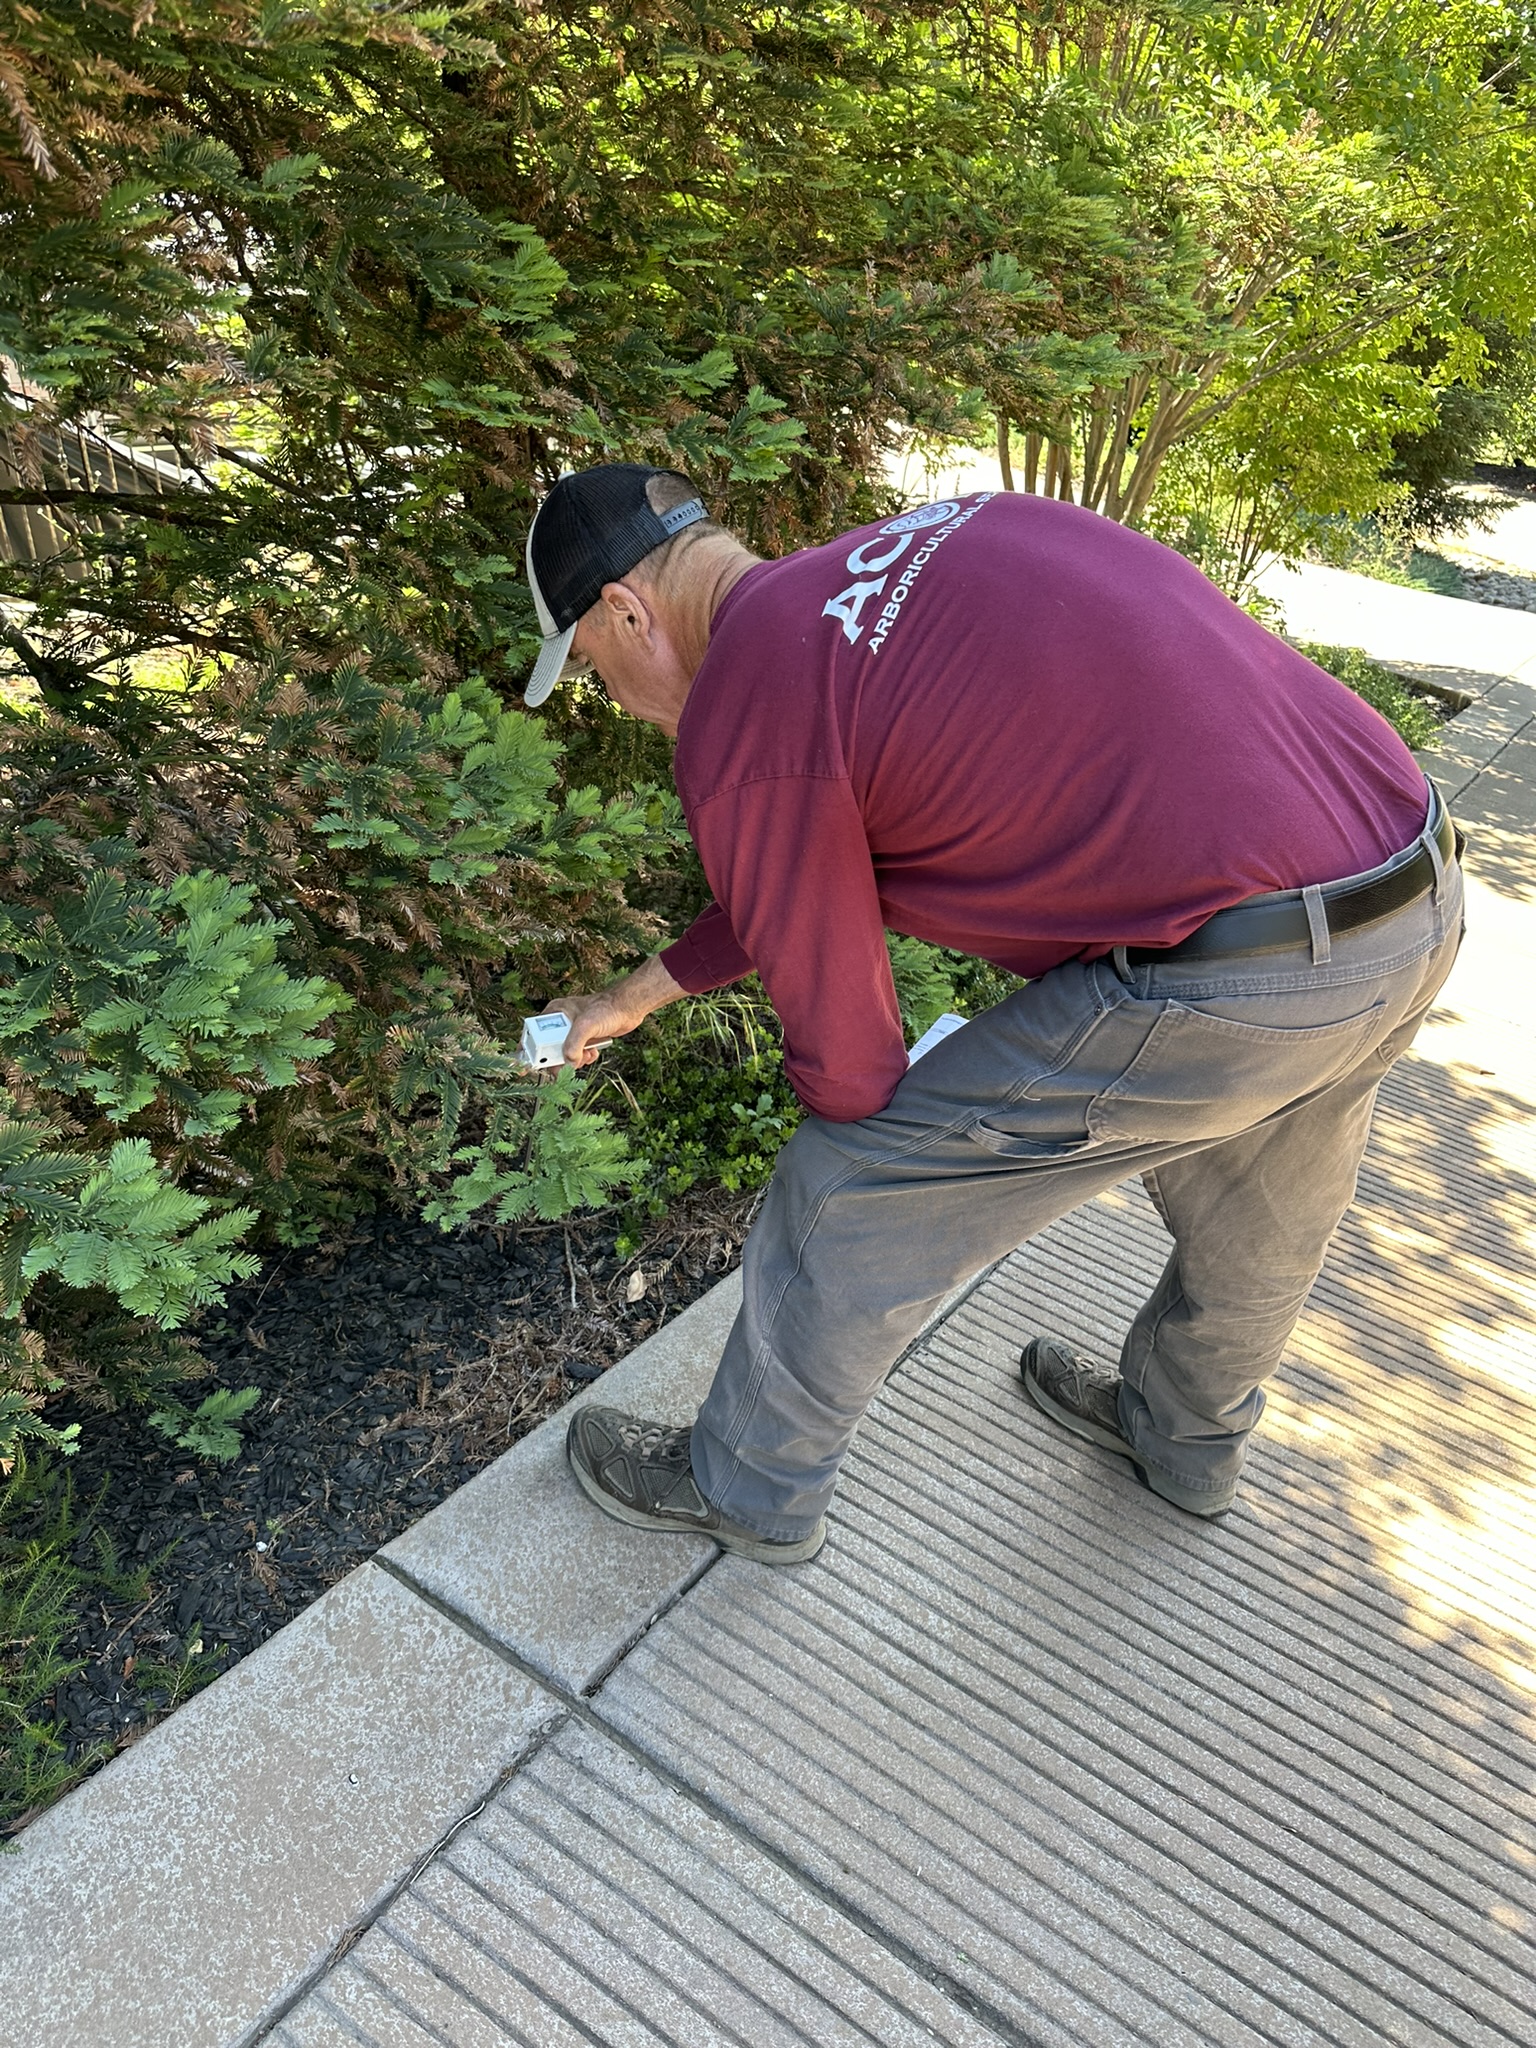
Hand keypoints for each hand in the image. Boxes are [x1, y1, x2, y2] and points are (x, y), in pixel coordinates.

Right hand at [538, 952, 686, 1066]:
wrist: (627, 1009)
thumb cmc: (606, 1009)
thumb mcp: (585, 1026)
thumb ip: (573, 1044)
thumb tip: (568, 1063)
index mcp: (555, 1013)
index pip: (536, 1033)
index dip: (533, 1049)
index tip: (533, 1063)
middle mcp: (561, 1021)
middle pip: (549, 1047)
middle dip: (558, 1059)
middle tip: (565, 1068)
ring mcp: (573, 1030)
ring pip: (565, 1053)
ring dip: (574, 1060)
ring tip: (586, 1056)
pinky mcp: (584, 1037)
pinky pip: (578, 1053)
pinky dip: (584, 1057)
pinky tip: (593, 1053)